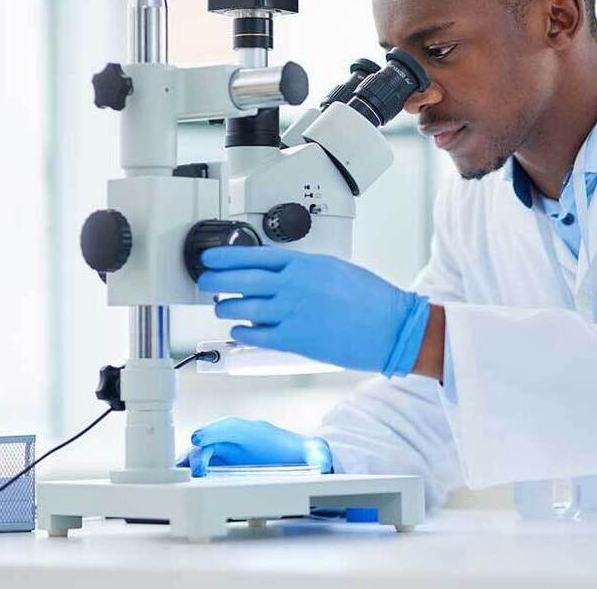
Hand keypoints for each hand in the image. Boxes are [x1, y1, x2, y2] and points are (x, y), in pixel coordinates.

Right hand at [176, 417, 331, 476]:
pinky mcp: (222, 467)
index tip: (199, 438)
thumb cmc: (298, 453)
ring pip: (202, 454)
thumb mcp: (312, 453)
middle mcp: (237, 440)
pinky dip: (191, 474)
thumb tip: (322, 461)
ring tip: (180, 479)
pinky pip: (202, 467)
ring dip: (190, 465)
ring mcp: (227, 453)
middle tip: (192, 470)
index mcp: (255, 432)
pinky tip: (183, 484)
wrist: (298, 460)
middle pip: (211, 441)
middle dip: (198, 453)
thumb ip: (317, 454)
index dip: (214, 431)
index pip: (231, 426)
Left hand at [197, 246, 430, 376]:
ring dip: (226, 307)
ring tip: (221, 307)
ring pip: (243, 307)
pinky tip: (238, 329)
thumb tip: (281, 274)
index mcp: (304, 265)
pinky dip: (242, 331)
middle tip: (205, 280)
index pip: (254, 256)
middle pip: (241, 280)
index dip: (226, 257)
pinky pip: (256, 335)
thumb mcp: (336, 269)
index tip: (211, 257)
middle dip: (216, 280)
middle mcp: (293, 286)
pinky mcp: (294, 339)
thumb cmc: (371, 298)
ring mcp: (292, 312)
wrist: (391, 326)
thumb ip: (305, 270)